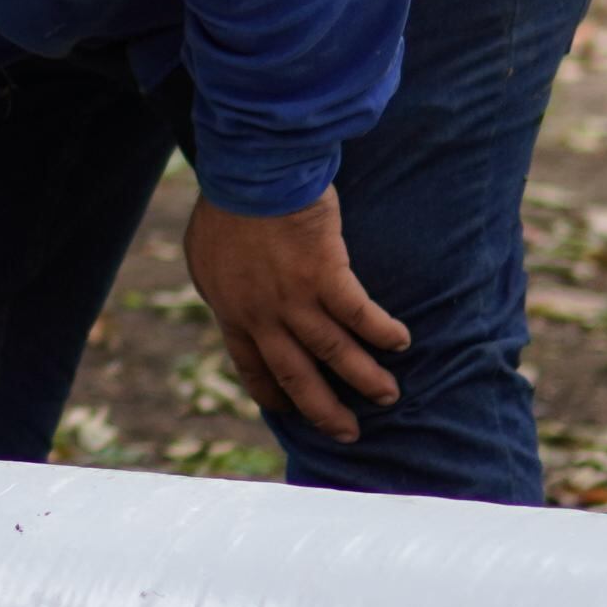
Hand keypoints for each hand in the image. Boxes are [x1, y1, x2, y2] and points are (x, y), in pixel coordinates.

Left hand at [182, 188, 409, 441]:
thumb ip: (224, 286)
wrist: (248, 173)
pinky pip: (359, 313)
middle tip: (348, 433)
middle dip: (324, 410)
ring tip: (388, 395)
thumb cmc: (225, 207)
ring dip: (364, 378)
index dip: (275, 394)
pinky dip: (381, 331)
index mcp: (231, 312)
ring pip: (333, 352)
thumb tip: (231, 301)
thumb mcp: (205, 256)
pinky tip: (400, 342)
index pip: (252, 368)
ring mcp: (294, 298)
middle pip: (297, 376)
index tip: (292, 413)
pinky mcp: (325, 274)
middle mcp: (262, 316)